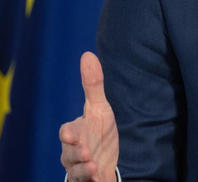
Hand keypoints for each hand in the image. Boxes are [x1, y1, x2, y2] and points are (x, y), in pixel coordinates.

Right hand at [59, 52, 118, 181]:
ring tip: (93, 166)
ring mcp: (78, 167)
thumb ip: (93, 85)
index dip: (69, 133)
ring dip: (82, 168)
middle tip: (85, 151)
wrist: (104, 162)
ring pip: (74, 170)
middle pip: (69, 152)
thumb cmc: (99, 132)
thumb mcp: (100, 108)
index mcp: (76, 132)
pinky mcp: (85, 180)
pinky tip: (97, 177)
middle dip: (75, 152)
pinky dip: (88, 180)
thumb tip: (87, 54)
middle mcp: (73, 151)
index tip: (70, 133)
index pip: (68, 131)